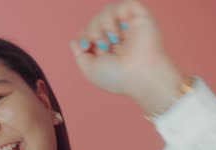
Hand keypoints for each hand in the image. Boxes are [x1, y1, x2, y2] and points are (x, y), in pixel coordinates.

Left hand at [69, 0, 183, 114]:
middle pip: (95, 20)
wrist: (139, 75)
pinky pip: (125, 4)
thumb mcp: (90, 70)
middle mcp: (120, 35)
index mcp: (109, 48)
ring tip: (111, 40)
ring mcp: (130, 26)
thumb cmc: (117, 77)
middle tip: (103, 46)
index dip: (84, 35)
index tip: (87, 46)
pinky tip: (119, 32)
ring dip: (102, 24)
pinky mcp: (141, 17)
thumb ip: (80, 55)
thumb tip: (74, 41)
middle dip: (92, 31)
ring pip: (107, 10)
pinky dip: (116, 15)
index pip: (90, 31)